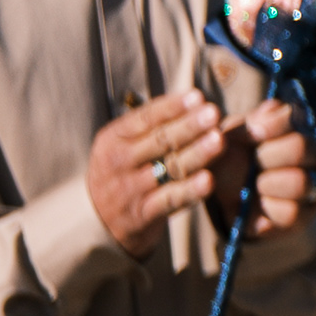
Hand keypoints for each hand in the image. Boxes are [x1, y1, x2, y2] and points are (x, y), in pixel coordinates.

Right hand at [86, 91, 227, 261]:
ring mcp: (130, 189)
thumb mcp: (125, 145)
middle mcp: (119, 162)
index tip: (198, 96)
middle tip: (213, 113)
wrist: (96, 220)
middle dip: (188, 126)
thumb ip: (153, 126)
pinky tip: (208, 180)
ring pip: (168, 168)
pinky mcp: (142, 215)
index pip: (145, 118)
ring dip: (196, 154)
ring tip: (219, 140)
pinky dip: (189, 190)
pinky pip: (169, 200)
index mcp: (114, 138)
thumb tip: (196, 99)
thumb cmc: (124, 170)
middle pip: (159, 141)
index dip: (172, 107)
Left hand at [208, 97, 315, 241]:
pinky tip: (257, 204)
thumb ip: (243, 123)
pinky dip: (267, 208)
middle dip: (267, 156)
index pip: (295, 118)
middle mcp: (312, 155)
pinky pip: (292, 212)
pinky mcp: (302, 216)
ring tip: (254, 185)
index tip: (250, 134)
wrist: (222, 198)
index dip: (271, 125)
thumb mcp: (226, 138)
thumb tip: (270, 110)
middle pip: (303, 147)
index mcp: (293, 129)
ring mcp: (311, 185)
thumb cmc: (227, 160)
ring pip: (302, 182)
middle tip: (252, 162)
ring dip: (269, 183)